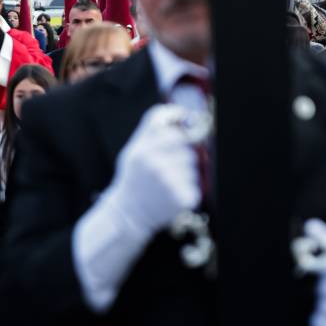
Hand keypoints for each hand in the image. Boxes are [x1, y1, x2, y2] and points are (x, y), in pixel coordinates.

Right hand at [105, 104, 200, 237]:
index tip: (184, 135)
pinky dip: (189, 188)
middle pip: (188, 149)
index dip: (181, 134)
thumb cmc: (133, 178)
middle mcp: (154, 165)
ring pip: (194, 167)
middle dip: (184, 155)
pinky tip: (174, 193)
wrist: (128, 214)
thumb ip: (151, 129)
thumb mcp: (133, 150)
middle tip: (172, 165)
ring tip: (171, 181)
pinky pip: (197, 185)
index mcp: (142, 151)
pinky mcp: (181, 199)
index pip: (172, 132)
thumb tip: (179, 111)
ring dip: (188, 173)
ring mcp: (169, 183)